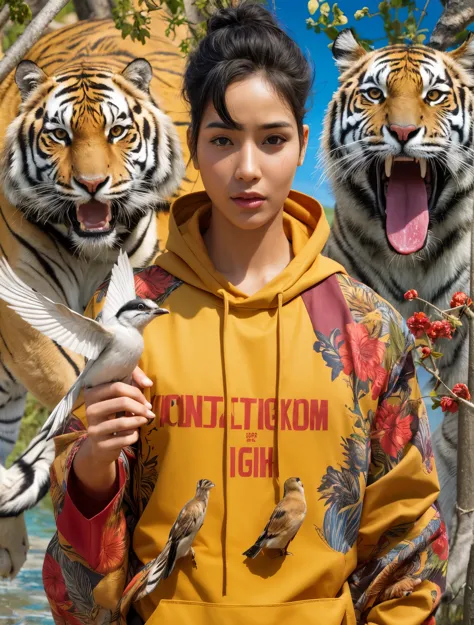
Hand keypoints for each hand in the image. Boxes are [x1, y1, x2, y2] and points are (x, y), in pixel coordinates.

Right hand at [72, 367, 154, 501]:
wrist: (96, 451)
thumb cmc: (113, 418)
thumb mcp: (119, 399)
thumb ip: (133, 383)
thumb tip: (150, 381)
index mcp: (93, 395)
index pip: (116, 385)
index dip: (136, 391)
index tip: (146, 398)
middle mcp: (90, 411)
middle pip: (121, 400)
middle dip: (140, 405)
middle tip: (149, 412)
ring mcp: (93, 430)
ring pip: (123, 421)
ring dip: (139, 422)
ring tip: (144, 422)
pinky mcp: (100, 447)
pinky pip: (125, 439)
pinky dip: (134, 437)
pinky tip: (132, 437)